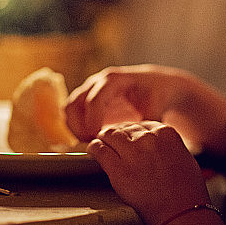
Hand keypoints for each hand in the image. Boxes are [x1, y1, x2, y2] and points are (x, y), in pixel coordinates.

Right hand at [66, 64, 225, 155]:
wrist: (156, 86)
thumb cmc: (156, 94)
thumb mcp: (156, 105)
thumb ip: (147, 120)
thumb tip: (139, 137)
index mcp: (113, 80)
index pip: (94, 100)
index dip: (93, 120)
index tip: (97, 137)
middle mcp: (97, 83)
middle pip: (74, 104)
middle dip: (79, 127)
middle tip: (92, 144)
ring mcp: (89, 90)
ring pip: (69, 110)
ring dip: (75, 129)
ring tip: (91, 144)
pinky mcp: (86, 101)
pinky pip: (73, 115)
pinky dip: (77, 129)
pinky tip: (91, 141)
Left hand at [88, 121, 210, 224]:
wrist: (180, 213)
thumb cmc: (187, 192)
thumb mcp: (185, 158)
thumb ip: (169, 146)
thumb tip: (160, 145)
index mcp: (165, 133)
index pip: (142, 125)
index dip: (134, 131)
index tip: (130, 137)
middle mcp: (147, 138)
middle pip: (125, 128)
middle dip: (119, 134)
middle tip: (113, 140)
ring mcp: (131, 152)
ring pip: (110, 135)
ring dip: (104, 138)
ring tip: (100, 142)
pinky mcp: (117, 168)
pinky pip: (99, 150)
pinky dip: (94, 148)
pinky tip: (93, 149)